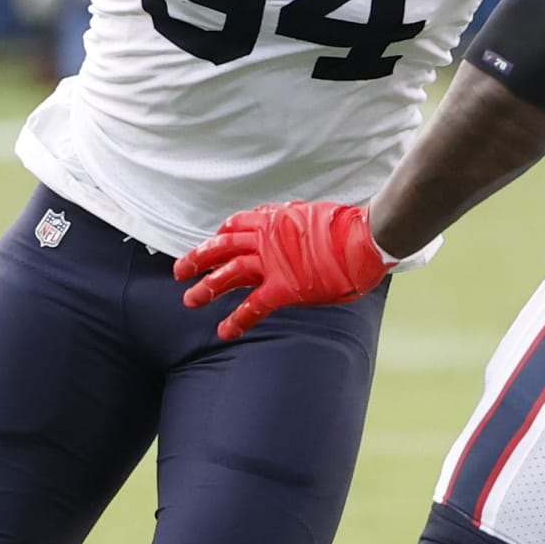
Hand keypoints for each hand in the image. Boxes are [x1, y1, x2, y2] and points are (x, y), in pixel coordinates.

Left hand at [173, 201, 391, 340]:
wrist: (364, 238)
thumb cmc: (348, 226)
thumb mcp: (313, 213)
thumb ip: (295, 218)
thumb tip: (290, 216)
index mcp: (275, 219)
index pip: (237, 224)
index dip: (221, 235)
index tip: (214, 241)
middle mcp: (267, 239)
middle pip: (222, 247)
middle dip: (198, 258)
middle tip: (180, 270)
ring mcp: (273, 264)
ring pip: (229, 274)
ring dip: (207, 288)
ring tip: (190, 300)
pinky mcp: (284, 288)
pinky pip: (253, 306)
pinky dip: (236, 320)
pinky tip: (224, 331)